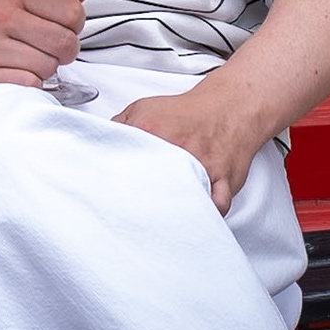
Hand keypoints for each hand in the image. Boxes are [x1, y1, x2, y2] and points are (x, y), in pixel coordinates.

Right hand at [0, 0, 92, 87]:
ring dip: (45, 68)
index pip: (72, 11)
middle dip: (65, 50)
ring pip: (50, 67)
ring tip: (27, 58)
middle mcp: (0, 16)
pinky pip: (31, 85)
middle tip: (48, 47)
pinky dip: (30, 83)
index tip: (60, 25)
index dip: (74, 23)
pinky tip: (16, 72)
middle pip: (66, 42)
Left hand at [113, 85, 265, 214]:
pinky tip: (194, 218)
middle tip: (135, 210)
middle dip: (140, 200)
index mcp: (152, 132)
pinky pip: (216, 207)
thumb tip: (100, 144)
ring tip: (161, 221)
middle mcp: (177, 149)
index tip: (112, 193)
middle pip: (151, 184)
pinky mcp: (223, 181)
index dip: (116, 180)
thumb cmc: (186, 113)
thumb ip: (120, 126)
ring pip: (184, 200)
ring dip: (173, 211)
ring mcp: (202, 166)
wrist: (228, 108)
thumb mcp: (144, 108)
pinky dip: (206, 215)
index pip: (126, 161)